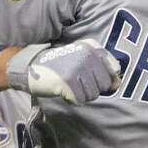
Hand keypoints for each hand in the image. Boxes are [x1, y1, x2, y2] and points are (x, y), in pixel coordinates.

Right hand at [7, 39, 121, 104]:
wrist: (31, 67)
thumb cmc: (58, 66)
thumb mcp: (82, 62)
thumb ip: (102, 72)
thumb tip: (116, 86)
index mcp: (92, 47)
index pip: (115, 69)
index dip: (104, 78)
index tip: (89, 76)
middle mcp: (87, 55)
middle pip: (104, 85)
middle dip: (91, 88)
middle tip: (75, 81)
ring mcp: (78, 68)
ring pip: (92, 95)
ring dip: (80, 95)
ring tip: (67, 85)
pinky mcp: (68, 81)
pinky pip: (79, 100)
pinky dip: (71, 99)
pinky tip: (62, 90)